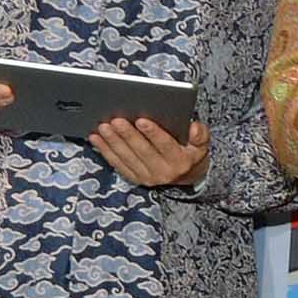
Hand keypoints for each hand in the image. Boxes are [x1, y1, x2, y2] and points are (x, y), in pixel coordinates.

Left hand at [89, 118, 210, 186]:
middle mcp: (162, 173)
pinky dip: (105, 150)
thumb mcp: (202, 144)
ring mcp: (146, 177)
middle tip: (116, 120)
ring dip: (112, 142)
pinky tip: (96, 137)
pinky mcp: (134, 178)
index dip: (153, 133)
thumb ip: (200, 134)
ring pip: (126, 158)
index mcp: (180, 162)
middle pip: (141, 151)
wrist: (187, 175)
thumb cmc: (191, 152)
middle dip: (127, 135)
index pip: (165, 145)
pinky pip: (117, 164)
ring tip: (103, 126)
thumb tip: (194, 128)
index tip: (142, 120)